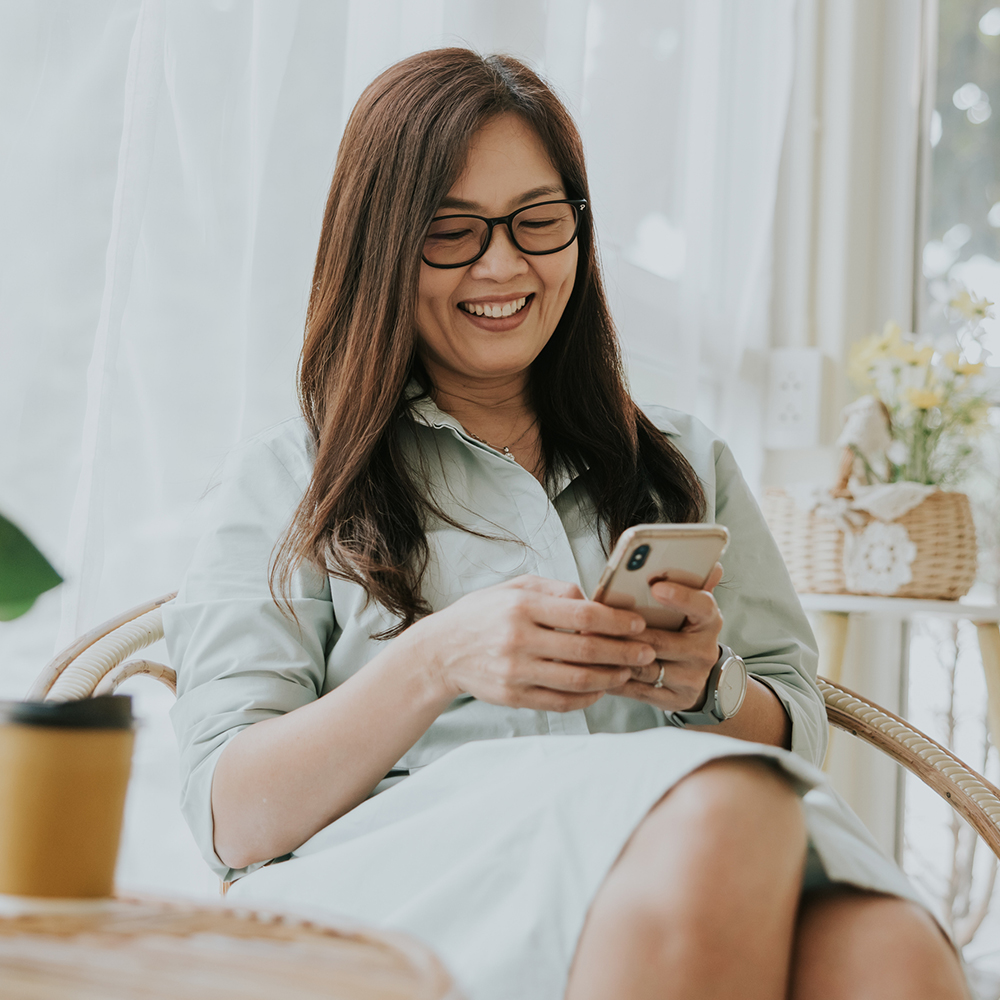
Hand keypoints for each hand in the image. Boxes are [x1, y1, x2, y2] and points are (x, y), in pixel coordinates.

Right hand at [407, 575, 656, 712]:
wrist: (441, 651)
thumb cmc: (483, 614)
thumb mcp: (514, 587)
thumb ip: (555, 590)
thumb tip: (595, 600)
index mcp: (522, 606)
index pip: (582, 614)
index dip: (617, 621)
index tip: (637, 623)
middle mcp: (519, 640)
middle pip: (586, 650)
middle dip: (624, 652)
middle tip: (646, 652)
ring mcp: (516, 672)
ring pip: (577, 680)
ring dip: (611, 678)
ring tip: (628, 671)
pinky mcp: (514, 697)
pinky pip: (560, 701)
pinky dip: (586, 697)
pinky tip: (600, 688)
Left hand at [605, 563, 724, 712]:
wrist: (699, 677)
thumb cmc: (684, 630)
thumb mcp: (692, 607)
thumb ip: (693, 584)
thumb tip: (713, 563)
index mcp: (709, 622)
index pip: (702, 606)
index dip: (681, 597)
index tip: (656, 587)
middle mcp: (703, 651)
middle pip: (662, 641)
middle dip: (627, 632)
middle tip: (596, 620)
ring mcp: (690, 679)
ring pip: (646, 667)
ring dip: (616, 656)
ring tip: (589, 642)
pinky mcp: (674, 700)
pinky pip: (638, 690)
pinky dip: (615, 679)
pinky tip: (595, 668)